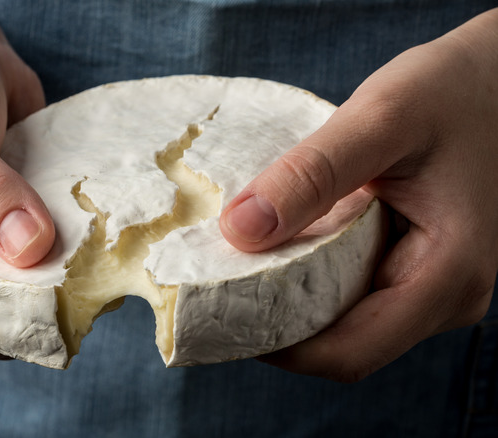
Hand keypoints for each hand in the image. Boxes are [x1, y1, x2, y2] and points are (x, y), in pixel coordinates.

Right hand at [0, 0, 55, 373]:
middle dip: (36, 309)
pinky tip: (93, 228)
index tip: (45, 299)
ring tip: (91, 249)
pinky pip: (45, 255)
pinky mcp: (11, 222)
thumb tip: (32, 249)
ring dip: (61, 278)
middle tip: (82, 274)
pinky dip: (71, 249)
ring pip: (26, 294)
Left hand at [220, 9, 497, 381]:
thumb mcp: (381, 118)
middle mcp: (448, 296)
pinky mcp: (418, 267)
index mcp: (448, 275)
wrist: (495, 76)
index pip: (350, 352)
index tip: (221, 315)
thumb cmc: (451, 90)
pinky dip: (313, 280)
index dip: (279, 347)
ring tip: (239, 269)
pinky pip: (357, 293)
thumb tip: (239, 230)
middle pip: (346, 345)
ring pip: (349, 323)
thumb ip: (312, 174)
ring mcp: (434, 286)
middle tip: (217, 291)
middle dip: (278, 327)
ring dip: (293, 304)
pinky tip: (280, 250)